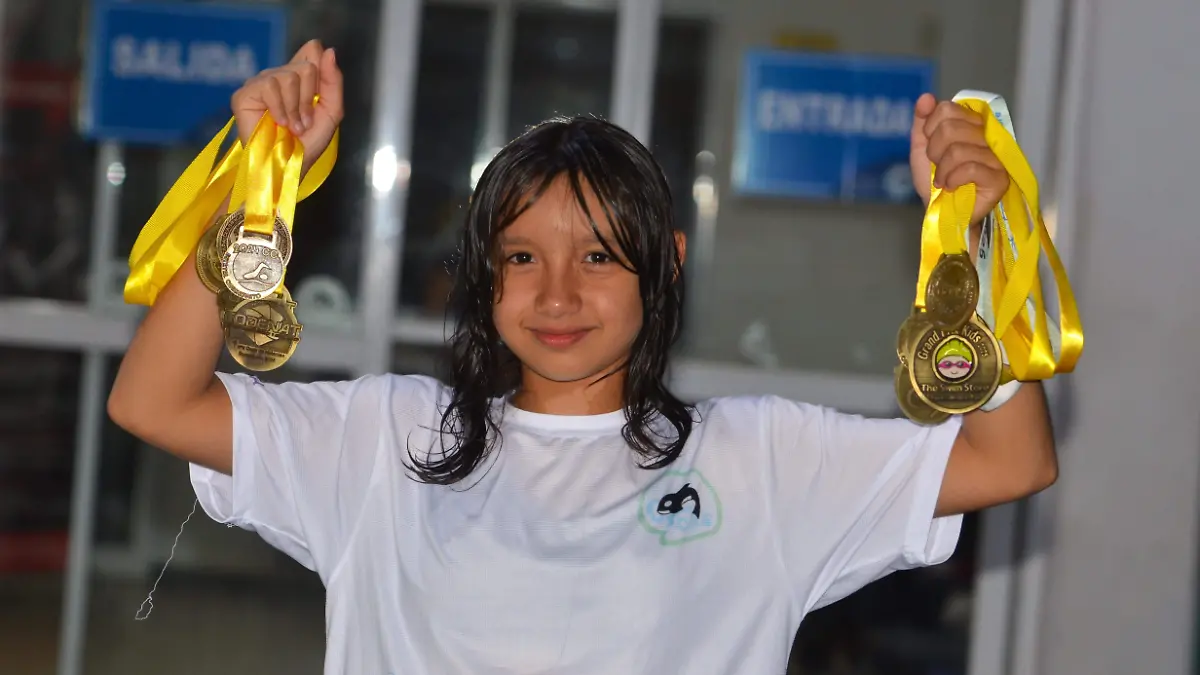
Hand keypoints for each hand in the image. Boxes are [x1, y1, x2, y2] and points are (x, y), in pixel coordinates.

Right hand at [231, 39, 343, 172]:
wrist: (287, 168)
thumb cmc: (307, 144)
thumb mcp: (331, 112)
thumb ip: (333, 82)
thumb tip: (329, 50)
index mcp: (299, 78)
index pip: (312, 50)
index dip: (320, 67)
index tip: (320, 97)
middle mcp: (278, 76)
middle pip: (306, 66)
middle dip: (310, 100)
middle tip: (304, 122)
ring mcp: (260, 83)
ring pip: (288, 76)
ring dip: (295, 108)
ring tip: (291, 127)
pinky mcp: (244, 94)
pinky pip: (269, 85)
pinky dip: (279, 109)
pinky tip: (277, 123)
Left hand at [909, 93, 1008, 224]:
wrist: (942, 216)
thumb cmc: (935, 184)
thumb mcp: (921, 151)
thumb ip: (922, 123)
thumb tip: (926, 97)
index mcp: (971, 125)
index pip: (948, 109)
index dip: (931, 129)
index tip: (931, 150)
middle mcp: (987, 136)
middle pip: (950, 128)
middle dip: (934, 152)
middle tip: (938, 168)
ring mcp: (997, 157)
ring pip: (958, 149)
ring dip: (942, 170)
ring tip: (944, 182)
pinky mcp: (999, 178)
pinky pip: (970, 167)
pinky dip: (953, 179)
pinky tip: (953, 187)